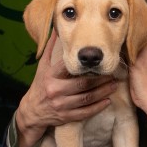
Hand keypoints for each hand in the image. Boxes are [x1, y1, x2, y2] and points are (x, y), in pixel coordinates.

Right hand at [16, 30, 116, 146]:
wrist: (32, 111)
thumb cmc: (41, 84)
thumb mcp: (43, 66)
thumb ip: (52, 49)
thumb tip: (58, 29)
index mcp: (51, 76)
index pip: (69, 67)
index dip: (85, 63)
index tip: (99, 59)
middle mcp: (55, 90)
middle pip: (83, 84)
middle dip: (100, 79)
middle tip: (113, 73)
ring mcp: (61, 105)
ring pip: (86, 98)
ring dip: (103, 92)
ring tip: (114, 85)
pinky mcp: (66, 116)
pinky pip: (85, 112)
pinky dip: (98, 107)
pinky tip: (107, 100)